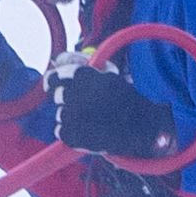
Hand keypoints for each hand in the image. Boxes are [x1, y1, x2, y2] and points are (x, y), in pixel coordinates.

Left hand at [50, 58, 175, 159]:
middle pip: (57, 95)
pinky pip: (61, 131)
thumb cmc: (124, 98)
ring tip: (93, 119)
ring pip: (60, 113)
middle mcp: (74, 94)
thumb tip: (56, 60)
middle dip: (68, 98)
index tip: (57, 85)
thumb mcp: (107, 74)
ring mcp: (71, 116)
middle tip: (83, 104)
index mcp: (83, 75)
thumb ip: (81, 64)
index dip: (55, 81)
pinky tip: (90, 130)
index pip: (54, 76)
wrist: (141, 126)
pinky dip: (72, 132)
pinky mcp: (70, 135)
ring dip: (72, 116)